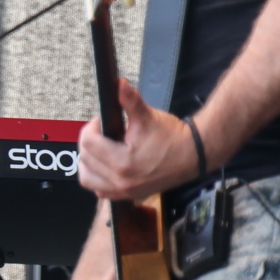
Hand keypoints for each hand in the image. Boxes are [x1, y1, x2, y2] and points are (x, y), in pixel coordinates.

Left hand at [77, 78, 199, 201]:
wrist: (194, 155)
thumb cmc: (174, 138)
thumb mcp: (148, 116)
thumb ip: (130, 100)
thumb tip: (118, 85)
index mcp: (123, 162)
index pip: (88, 143)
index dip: (92, 126)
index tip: (102, 121)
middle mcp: (121, 181)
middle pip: (85, 159)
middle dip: (90, 141)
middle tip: (102, 132)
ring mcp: (125, 191)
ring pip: (88, 179)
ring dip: (88, 162)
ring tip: (99, 148)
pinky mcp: (129, 195)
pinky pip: (101, 191)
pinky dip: (98, 178)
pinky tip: (105, 165)